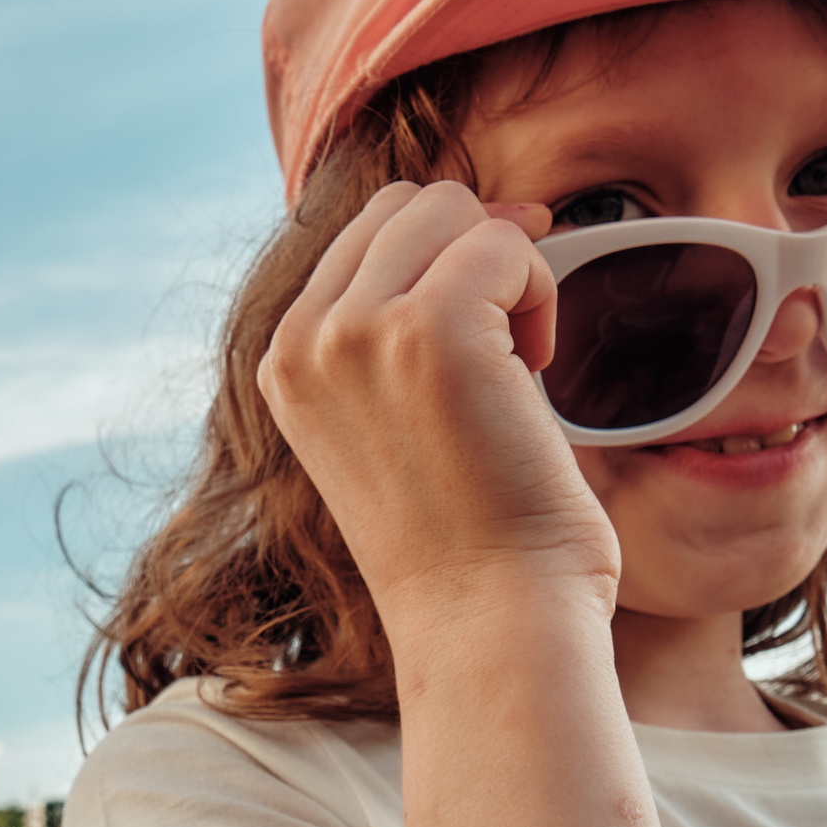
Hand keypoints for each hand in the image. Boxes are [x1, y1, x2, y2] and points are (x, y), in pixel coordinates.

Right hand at [257, 181, 618, 629]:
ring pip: (450, 209)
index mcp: (286, 362)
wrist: (488, 622)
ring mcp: (358, 331)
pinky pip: (504, 244)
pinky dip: (540, 291)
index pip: (367, 234)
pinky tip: (537, 371)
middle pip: (406, 205)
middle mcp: (305, 341)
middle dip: (476, 253)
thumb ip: (397, 325)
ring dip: (510, 271)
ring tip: (521, 363)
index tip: (496, 320)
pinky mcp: (428, 331)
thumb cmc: (470, 535)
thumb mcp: (395, 418)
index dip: (446, 254)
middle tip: (512, 346)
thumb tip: (486, 211)